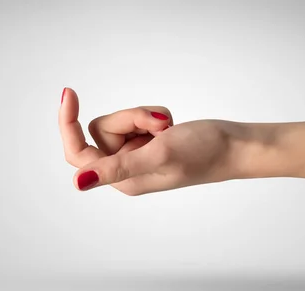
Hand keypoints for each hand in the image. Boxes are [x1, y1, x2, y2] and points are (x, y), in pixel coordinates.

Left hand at [58, 88, 237, 194]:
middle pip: (102, 131)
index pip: (79, 153)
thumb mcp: (156, 157)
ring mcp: (136, 153)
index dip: (69, 124)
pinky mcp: (148, 141)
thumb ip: (117, 168)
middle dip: (129, 119)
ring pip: (121, 121)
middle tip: (159, 126)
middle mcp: (125, 168)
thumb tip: (79, 182)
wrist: (235, 145)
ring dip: (144, 117)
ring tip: (168, 127)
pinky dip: (154, 116)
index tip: (70, 93)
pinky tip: (172, 127)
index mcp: (123, 179)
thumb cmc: (203, 154)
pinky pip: (137, 118)